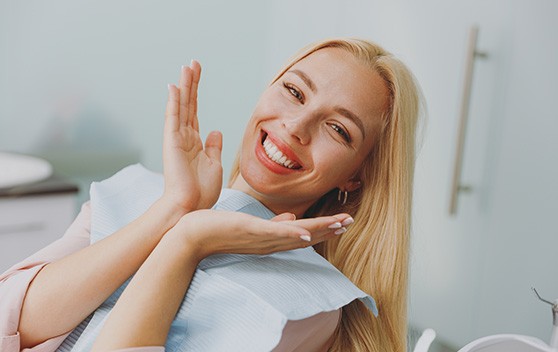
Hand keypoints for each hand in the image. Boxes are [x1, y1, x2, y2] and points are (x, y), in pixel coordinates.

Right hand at [162, 61, 222, 212]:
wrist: (190, 209)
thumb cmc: (201, 192)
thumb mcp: (214, 165)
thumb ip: (214, 146)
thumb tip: (216, 130)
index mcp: (195, 142)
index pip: (195, 111)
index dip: (197, 93)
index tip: (198, 75)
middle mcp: (184, 137)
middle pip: (188, 104)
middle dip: (191, 83)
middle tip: (193, 63)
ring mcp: (177, 139)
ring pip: (182, 106)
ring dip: (185, 86)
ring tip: (187, 66)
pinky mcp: (172, 143)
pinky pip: (173, 118)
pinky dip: (174, 102)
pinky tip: (175, 86)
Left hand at [172, 210, 353, 260]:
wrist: (191, 237)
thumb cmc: (217, 229)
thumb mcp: (250, 226)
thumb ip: (273, 224)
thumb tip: (292, 218)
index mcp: (270, 239)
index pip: (303, 235)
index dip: (324, 229)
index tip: (342, 222)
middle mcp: (269, 242)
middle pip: (306, 237)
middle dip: (329, 229)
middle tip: (350, 222)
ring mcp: (260, 239)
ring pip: (296, 235)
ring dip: (319, 230)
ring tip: (339, 223)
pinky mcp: (250, 232)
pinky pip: (274, 234)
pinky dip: (292, 234)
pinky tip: (307, 233)